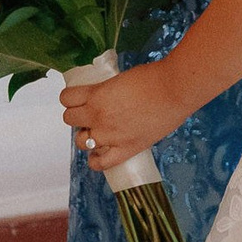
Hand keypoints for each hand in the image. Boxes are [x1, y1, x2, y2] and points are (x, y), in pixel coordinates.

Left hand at [60, 63, 192, 175]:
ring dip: (85, 136)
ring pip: (80, 142)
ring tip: (96, 132)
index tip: (77, 98)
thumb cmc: (154, 78)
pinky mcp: (126, 149)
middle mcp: (98, 116)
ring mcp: (110, 135)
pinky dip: (95, 161)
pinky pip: (101, 163)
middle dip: (78, 116)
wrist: (174, 89)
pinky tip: (98, 155)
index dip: (70, 98)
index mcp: (95, 95)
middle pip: (69, 119)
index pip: (66, 98)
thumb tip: (108, 97)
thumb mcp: (121, 79)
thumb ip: (109, 90)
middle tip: (89, 114)